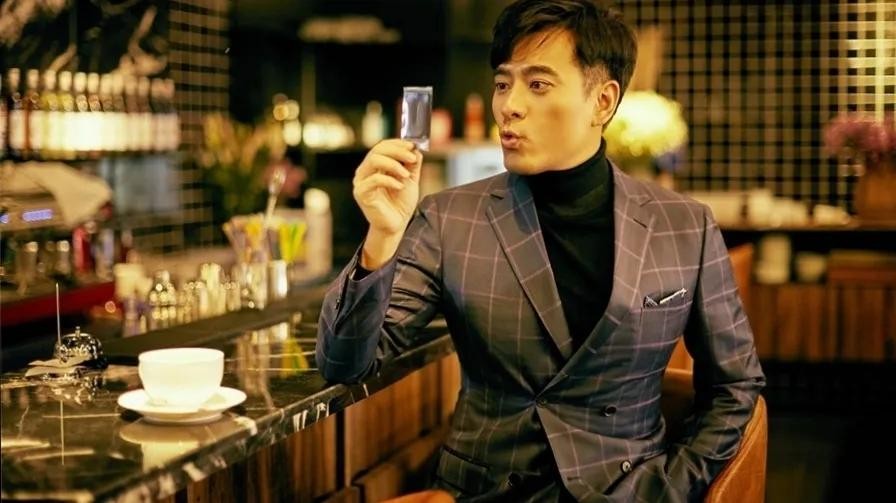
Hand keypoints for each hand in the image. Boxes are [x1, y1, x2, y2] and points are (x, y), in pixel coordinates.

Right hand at [352, 139, 422, 268]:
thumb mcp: (410, 179)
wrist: (396, 225)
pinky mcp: (361, 193)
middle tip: (412, 157)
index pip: (383, 146)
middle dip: (398, 151)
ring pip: (374, 160)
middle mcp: (365, 170)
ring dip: (394, 164)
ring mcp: (361, 181)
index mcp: (375, 165)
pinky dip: (389, 180)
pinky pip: (374, 180)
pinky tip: (400, 187)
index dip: (398, 143)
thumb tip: (416, 149)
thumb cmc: (401, 203)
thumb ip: (412, 164)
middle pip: (378, 150)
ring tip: (407, 175)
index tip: (413, 146)